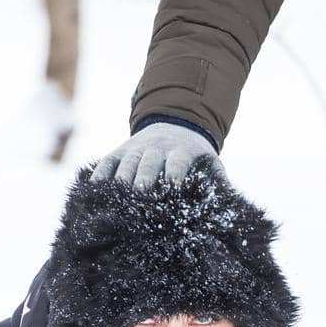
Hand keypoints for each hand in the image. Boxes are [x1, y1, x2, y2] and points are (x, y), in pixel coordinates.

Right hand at [91, 122, 220, 190]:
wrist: (174, 124)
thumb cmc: (194, 155)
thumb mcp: (210, 162)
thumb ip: (219, 180)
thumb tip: (230, 203)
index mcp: (180, 152)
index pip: (177, 163)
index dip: (175, 176)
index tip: (173, 190)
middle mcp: (156, 148)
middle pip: (148, 164)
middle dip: (144, 180)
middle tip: (141, 196)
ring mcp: (135, 149)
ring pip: (126, 164)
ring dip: (121, 182)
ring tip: (117, 201)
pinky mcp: (119, 152)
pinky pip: (107, 162)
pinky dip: (100, 175)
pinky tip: (94, 190)